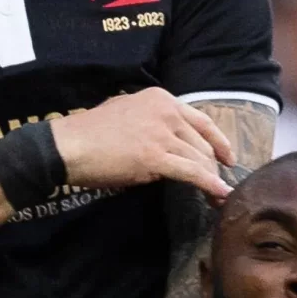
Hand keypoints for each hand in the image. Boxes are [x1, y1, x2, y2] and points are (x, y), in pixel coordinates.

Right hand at [51, 89, 234, 199]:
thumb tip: (163, 138)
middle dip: (215, 167)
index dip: (220, 141)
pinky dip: (208, 185)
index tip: (228, 158)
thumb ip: (149, 120)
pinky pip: (191, 172)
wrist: (69, 146)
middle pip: (202, 143)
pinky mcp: (156, 157)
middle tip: (220, 185)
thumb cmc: (89, 132)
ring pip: (199, 159)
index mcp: (161, 99)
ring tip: (218, 198)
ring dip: (213, 180)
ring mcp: (162, 134)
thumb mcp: (124, 111)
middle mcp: (167, 112)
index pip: (202, 121)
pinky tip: (218, 195)